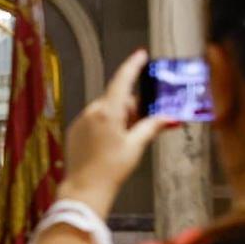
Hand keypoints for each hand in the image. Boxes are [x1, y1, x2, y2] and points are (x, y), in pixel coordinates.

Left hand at [60, 49, 172, 215]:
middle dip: (132, 108)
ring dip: (119, 118)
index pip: (122, 80)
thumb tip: (169, 117)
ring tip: (127, 140)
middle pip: (117, 99)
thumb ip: (151, 126)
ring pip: (106, 110)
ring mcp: (81, 120)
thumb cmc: (111, 169)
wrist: (85, 189)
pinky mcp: (75, 130)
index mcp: (108, 111)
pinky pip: (94, 120)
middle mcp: (92, 111)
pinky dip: (106, 125)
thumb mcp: (135, 146)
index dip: (132, 65)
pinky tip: (111, 144)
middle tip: (145, 122)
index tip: (140, 54)